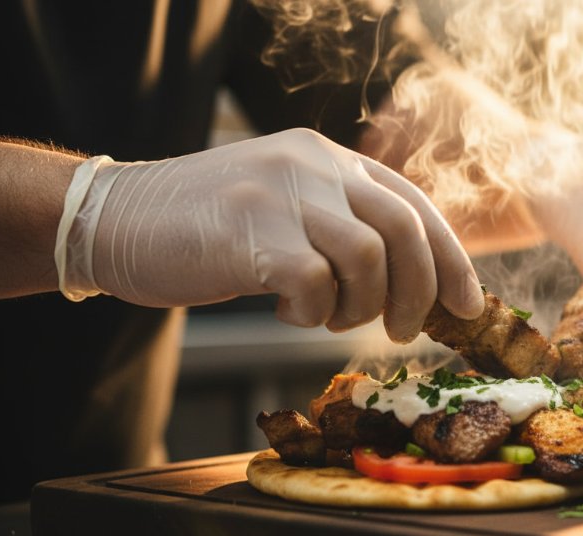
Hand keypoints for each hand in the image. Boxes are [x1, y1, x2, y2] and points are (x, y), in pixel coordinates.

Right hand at [57, 128, 483, 340]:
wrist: (115, 219)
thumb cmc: (210, 228)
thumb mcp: (289, 205)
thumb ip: (344, 223)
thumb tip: (414, 280)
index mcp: (330, 157)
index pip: (416, 206)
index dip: (451, 260)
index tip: (467, 305)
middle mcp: (314, 165)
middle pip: (406, 233)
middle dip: (419, 294)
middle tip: (404, 331)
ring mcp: (284, 194)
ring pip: (369, 260)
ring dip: (359, 307)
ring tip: (326, 316)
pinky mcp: (253, 232)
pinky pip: (316, 285)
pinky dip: (311, 312)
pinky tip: (285, 309)